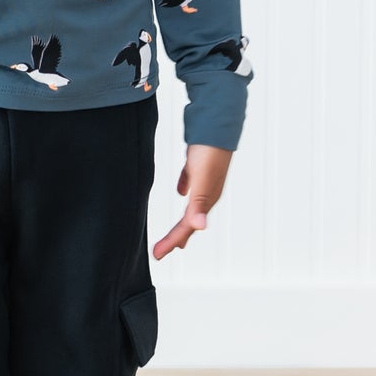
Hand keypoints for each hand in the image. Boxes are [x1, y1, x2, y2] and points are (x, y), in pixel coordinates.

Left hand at [152, 143, 231, 259]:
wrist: (218, 121)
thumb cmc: (209, 150)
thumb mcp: (202, 179)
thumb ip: (199, 204)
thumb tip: (199, 228)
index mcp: (206, 199)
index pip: (188, 227)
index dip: (172, 241)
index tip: (157, 255)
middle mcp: (207, 192)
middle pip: (190, 221)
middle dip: (176, 238)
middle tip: (161, 252)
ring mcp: (204, 178)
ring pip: (192, 206)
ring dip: (183, 221)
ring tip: (176, 234)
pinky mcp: (199, 164)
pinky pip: (190, 182)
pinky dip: (184, 188)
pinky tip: (180, 190)